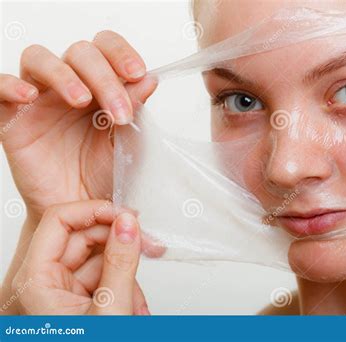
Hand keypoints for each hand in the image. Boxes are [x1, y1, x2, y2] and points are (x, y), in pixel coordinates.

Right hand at [0, 31, 156, 222]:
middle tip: (117, 111)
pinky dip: (10, 84)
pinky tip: (29, 97)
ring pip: (39, 58)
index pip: (106, 49)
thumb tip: (150, 79)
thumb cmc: (104, 175)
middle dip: (103, 77)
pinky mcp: (12, 117)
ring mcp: (40, 99)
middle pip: (80, 53)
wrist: (81, 209)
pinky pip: (0, 86)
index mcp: (101, 86)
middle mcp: (71, 86)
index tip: (137, 73)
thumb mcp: (128, 144)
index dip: (121, 53)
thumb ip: (135, 111)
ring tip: (80, 100)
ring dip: (62, 74)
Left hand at [12, 200, 152, 314]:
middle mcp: (40, 285)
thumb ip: (121, 261)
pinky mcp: (73, 304)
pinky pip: (99, 280)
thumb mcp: (111, 310)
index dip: (94, 211)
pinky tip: (133, 308)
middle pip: (80, 239)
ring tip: (138, 304)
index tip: (124, 213)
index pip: (58, 220)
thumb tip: (128, 223)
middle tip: (143, 247)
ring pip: (95, 260)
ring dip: (124, 274)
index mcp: (34, 282)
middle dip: (117, 247)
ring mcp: (57, 296)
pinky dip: (120, 289)